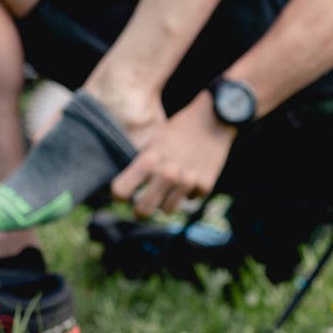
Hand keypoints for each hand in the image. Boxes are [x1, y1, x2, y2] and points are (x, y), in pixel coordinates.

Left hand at [110, 93, 235, 216]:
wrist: (213, 120)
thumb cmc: (180, 129)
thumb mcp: (155, 142)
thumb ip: (143, 164)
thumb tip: (132, 187)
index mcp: (148, 160)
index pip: (121, 190)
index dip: (119, 195)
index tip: (123, 196)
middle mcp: (166, 173)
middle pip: (143, 210)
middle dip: (140, 211)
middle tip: (141, 209)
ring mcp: (187, 181)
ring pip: (168, 210)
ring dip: (166, 203)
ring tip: (168, 191)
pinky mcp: (205, 185)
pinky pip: (190, 199)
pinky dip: (189, 192)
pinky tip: (192, 177)